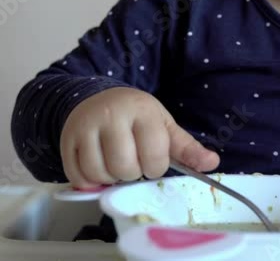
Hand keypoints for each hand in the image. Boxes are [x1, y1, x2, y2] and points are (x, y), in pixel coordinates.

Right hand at [60, 87, 219, 188]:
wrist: (95, 98)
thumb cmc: (135, 116)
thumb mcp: (163, 125)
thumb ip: (186, 147)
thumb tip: (212, 163)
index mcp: (142, 110)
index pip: (154, 156)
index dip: (155, 166)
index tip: (151, 158)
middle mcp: (111, 115)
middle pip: (125, 167)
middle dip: (132, 173)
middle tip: (132, 161)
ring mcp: (86, 126)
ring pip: (99, 173)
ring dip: (110, 178)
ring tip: (115, 164)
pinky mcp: (67, 140)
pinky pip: (78, 176)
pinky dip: (89, 181)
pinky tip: (99, 168)